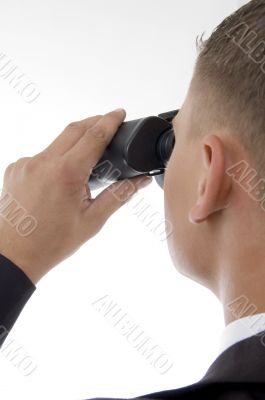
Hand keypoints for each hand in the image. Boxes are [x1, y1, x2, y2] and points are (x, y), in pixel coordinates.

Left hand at [0, 109, 151, 283]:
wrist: (13, 255)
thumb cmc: (50, 242)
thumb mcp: (92, 220)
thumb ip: (119, 195)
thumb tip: (140, 180)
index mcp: (66, 173)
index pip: (94, 135)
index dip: (109, 120)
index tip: (119, 113)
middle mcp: (42, 162)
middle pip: (74, 129)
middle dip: (94, 122)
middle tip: (109, 124)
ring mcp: (25, 164)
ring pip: (56, 141)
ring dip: (74, 142)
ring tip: (87, 159)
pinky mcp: (15, 168)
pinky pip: (41, 155)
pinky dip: (55, 158)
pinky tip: (61, 177)